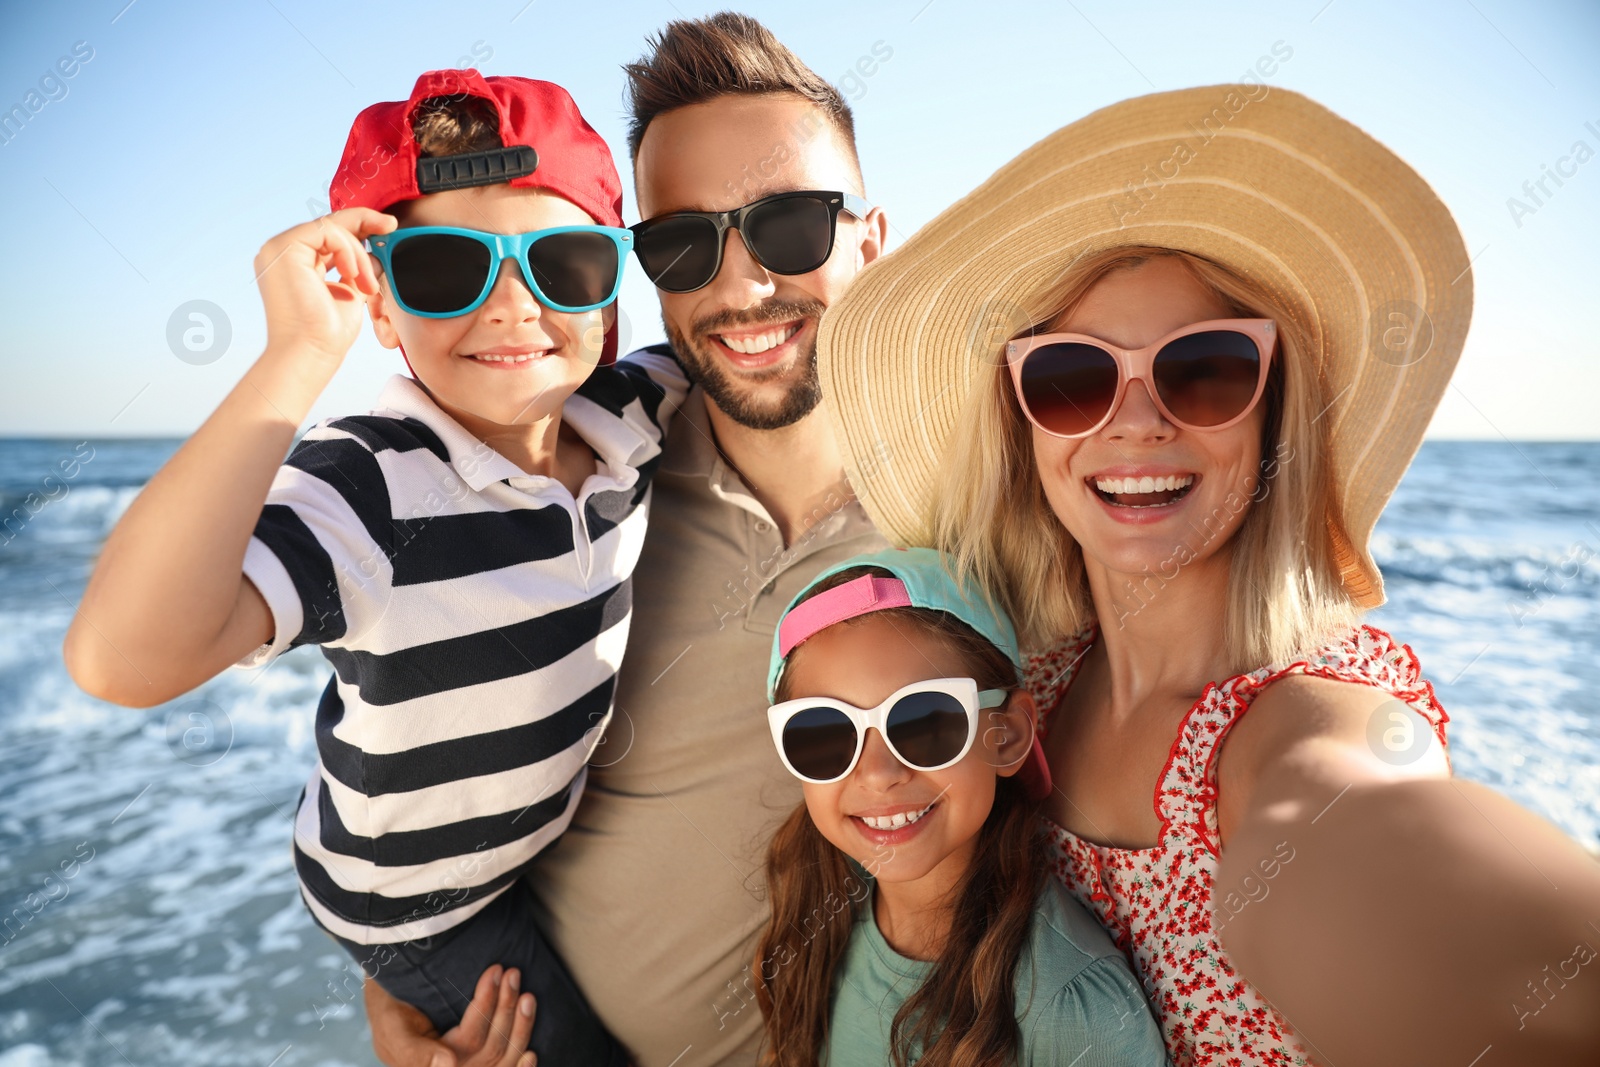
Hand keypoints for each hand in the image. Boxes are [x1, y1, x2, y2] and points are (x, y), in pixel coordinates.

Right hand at [254, 207, 395, 365]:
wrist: (311, 354)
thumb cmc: (328, 335)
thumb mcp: (349, 293)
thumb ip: (354, 271)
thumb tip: (373, 256)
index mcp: (294, 263)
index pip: (328, 235)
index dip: (359, 226)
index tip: (388, 227)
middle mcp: (281, 253)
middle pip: (328, 224)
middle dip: (363, 221)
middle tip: (391, 225)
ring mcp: (278, 249)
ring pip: (331, 228)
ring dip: (358, 254)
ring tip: (367, 285)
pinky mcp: (283, 248)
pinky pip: (327, 231)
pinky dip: (348, 251)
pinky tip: (354, 277)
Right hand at [365, 966, 536, 1066]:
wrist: (390, 1011)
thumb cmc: (390, 1014)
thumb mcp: (391, 1029)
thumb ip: (414, 1052)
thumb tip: (449, 1063)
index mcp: (429, 1065)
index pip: (470, 1038)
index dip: (486, 1004)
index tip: (495, 971)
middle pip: (491, 1048)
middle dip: (505, 1009)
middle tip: (513, 974)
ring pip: (502, 1059)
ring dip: (520, 1027)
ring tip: (528, 996)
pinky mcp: (478, 1066)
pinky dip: (520, 1066)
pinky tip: (531, 1054)